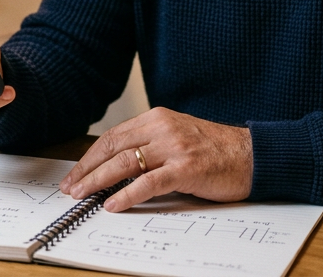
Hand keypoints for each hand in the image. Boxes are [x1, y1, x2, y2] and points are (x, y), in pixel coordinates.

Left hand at [58, 107, 251, 211]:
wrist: (252, 155)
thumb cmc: (215, 150)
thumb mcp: (177, 137)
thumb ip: (150, 146)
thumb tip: (115, 169)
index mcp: (157, 118)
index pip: (113, 136)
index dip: (90, 156)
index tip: (75, 173)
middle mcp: (163, 128)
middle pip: (113, 147)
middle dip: (87, 169)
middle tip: (70, 187)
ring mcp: (174, 147)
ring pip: (125, 163)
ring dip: (98, 181)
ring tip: (82, 195)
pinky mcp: (186, 169)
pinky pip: (149, 182)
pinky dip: (127, 194)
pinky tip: (112, 204)